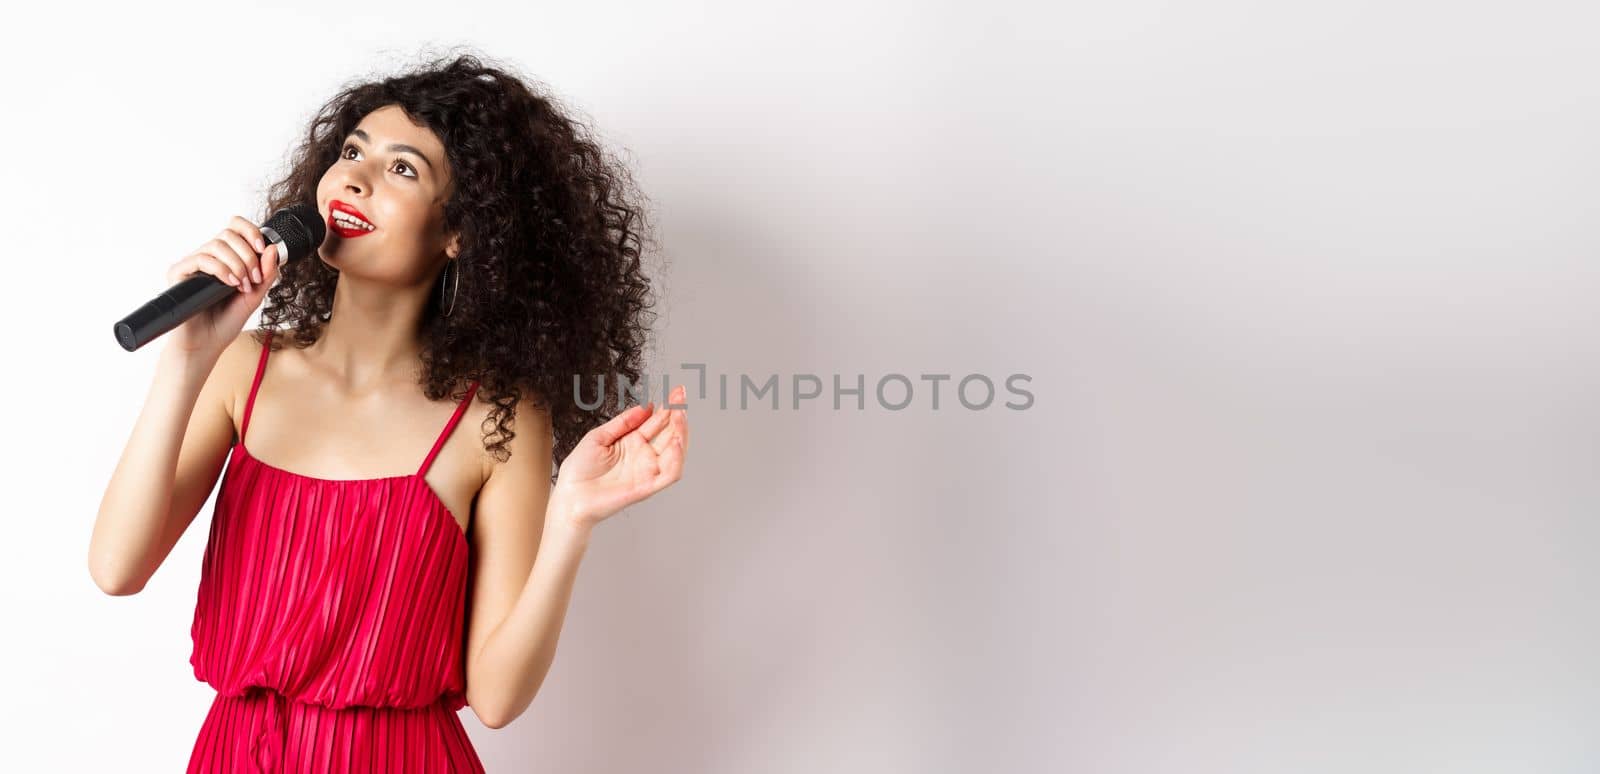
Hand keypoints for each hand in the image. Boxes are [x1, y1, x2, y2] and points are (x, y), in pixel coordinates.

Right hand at [163, 215, 280, 356]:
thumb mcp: (255, 295)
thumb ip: (266, 273)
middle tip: (253, 279)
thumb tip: (273, 248)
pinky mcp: (178, 273)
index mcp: (226, 258)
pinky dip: (221, 269)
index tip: (262, 248)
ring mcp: (193, 264)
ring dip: (237, 264)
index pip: (235, 228)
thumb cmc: (226, 321)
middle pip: (228, 234)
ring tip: (242, 285)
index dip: (250, 231)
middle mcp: (208, 258)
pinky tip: (230, 284)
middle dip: (248, 255)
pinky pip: (201, 259)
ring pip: (216, 245)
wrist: (206, 344)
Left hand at [553, 384, 690, 528]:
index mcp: (633, 442)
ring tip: (680, 415)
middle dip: (678, 414)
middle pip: (670, 433)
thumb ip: (623, 422)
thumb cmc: (579, 469)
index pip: (657, 422)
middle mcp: (644, 456)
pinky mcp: (647, 487)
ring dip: (682, 433)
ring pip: (676, 452)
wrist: (569, 495)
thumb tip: (646, 407)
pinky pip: (670, 473)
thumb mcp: (599, 436)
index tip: (677, 390)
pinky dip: (678, 458)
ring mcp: (648, 471)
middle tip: (681, 395)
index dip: (669, 406)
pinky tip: (677, 441)